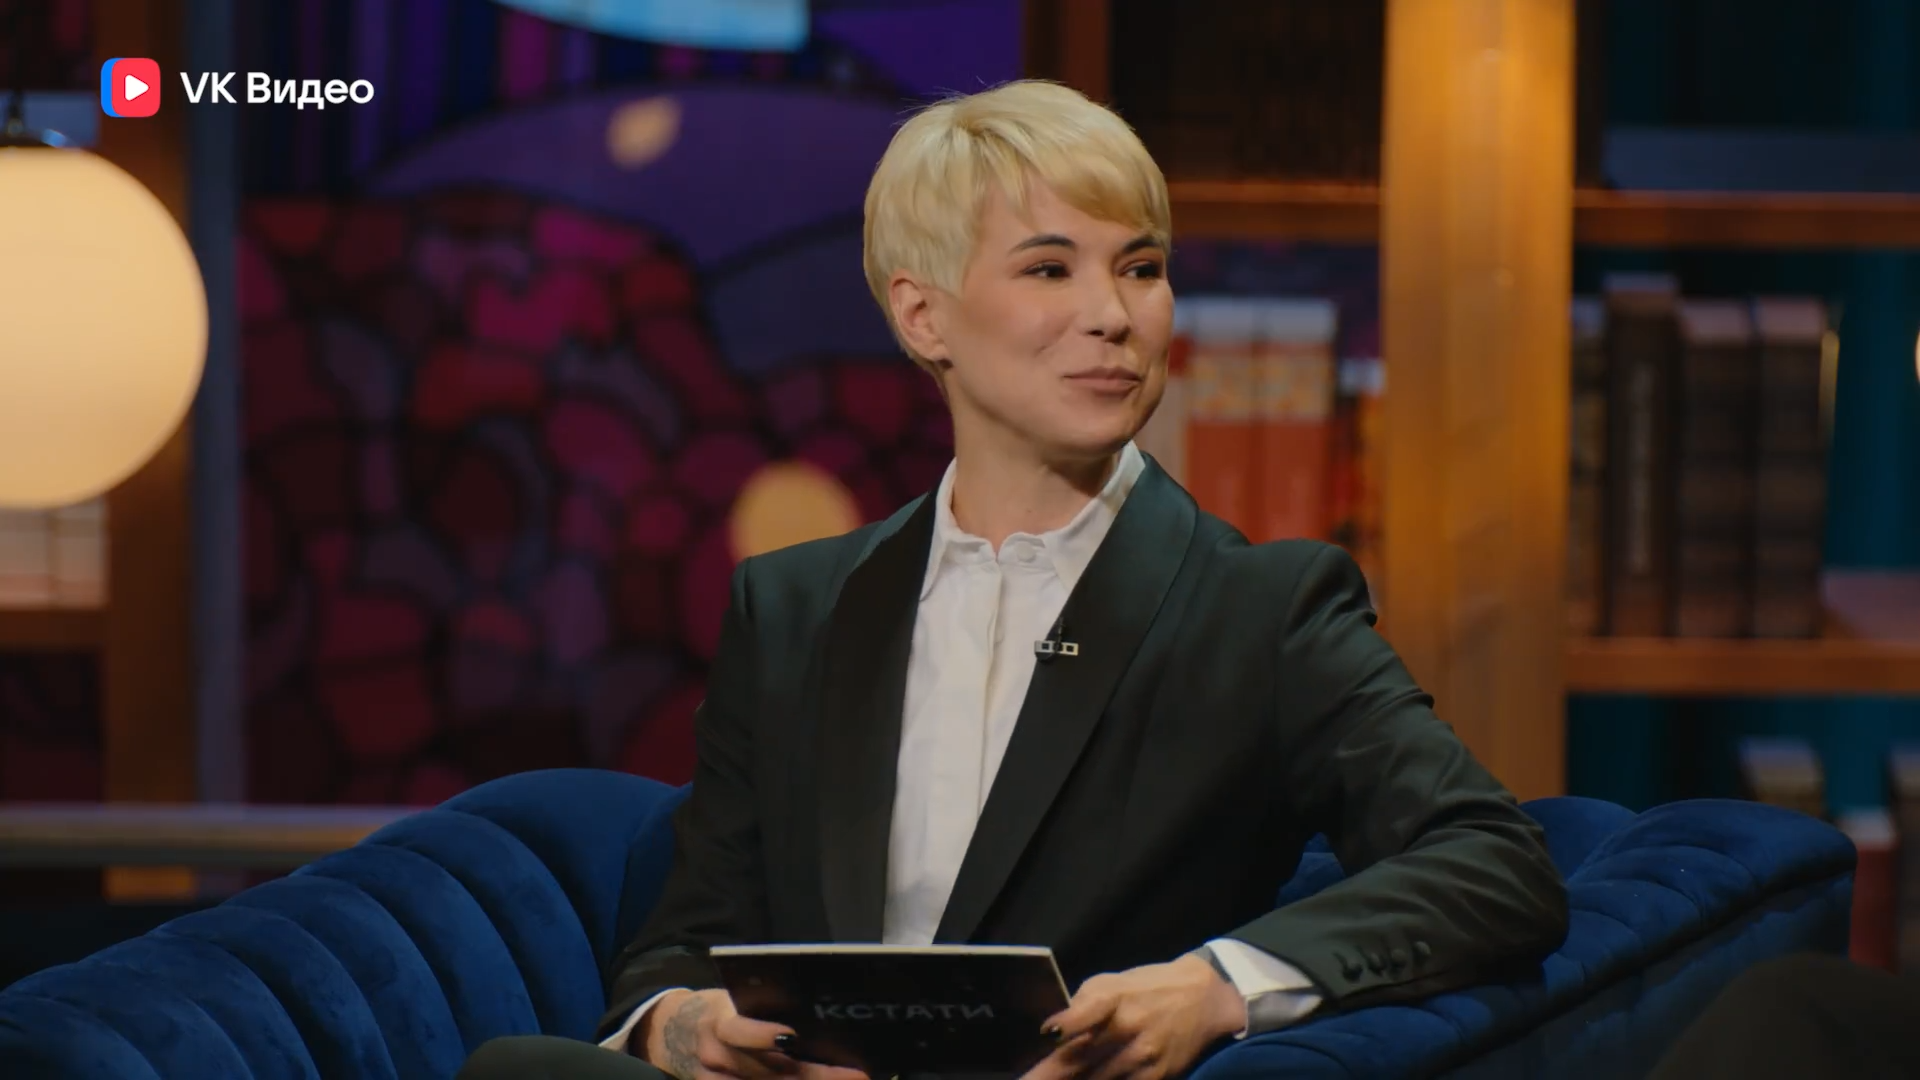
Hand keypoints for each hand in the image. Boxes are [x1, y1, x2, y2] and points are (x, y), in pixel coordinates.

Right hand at [638, 988, 867, 1079]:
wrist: (672, 1031)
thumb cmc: (719, 1010)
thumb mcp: (732, 1001)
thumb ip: (762, 1010)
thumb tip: (814, 1015)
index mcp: (718, 1021)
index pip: (739, 1031)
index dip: (763, 1036)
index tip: (794, 1037)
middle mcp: (716, 1056)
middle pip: (769, 1071)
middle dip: (815, 1074)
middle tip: (855, 1074)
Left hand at [1022, 954, 1246, 1079]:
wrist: (1206, 999)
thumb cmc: (1150, 987)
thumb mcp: (1114, 981)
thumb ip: (1083, 1003)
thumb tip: (1053, 1030)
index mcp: (1114, 997)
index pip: (1084, 1014)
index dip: (1062, 1028)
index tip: (1043, 1036)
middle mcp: (1127, 1028)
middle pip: (1079, 1059)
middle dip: (1048, 1075)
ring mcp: (1141, 1056)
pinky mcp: (1155, 1077)